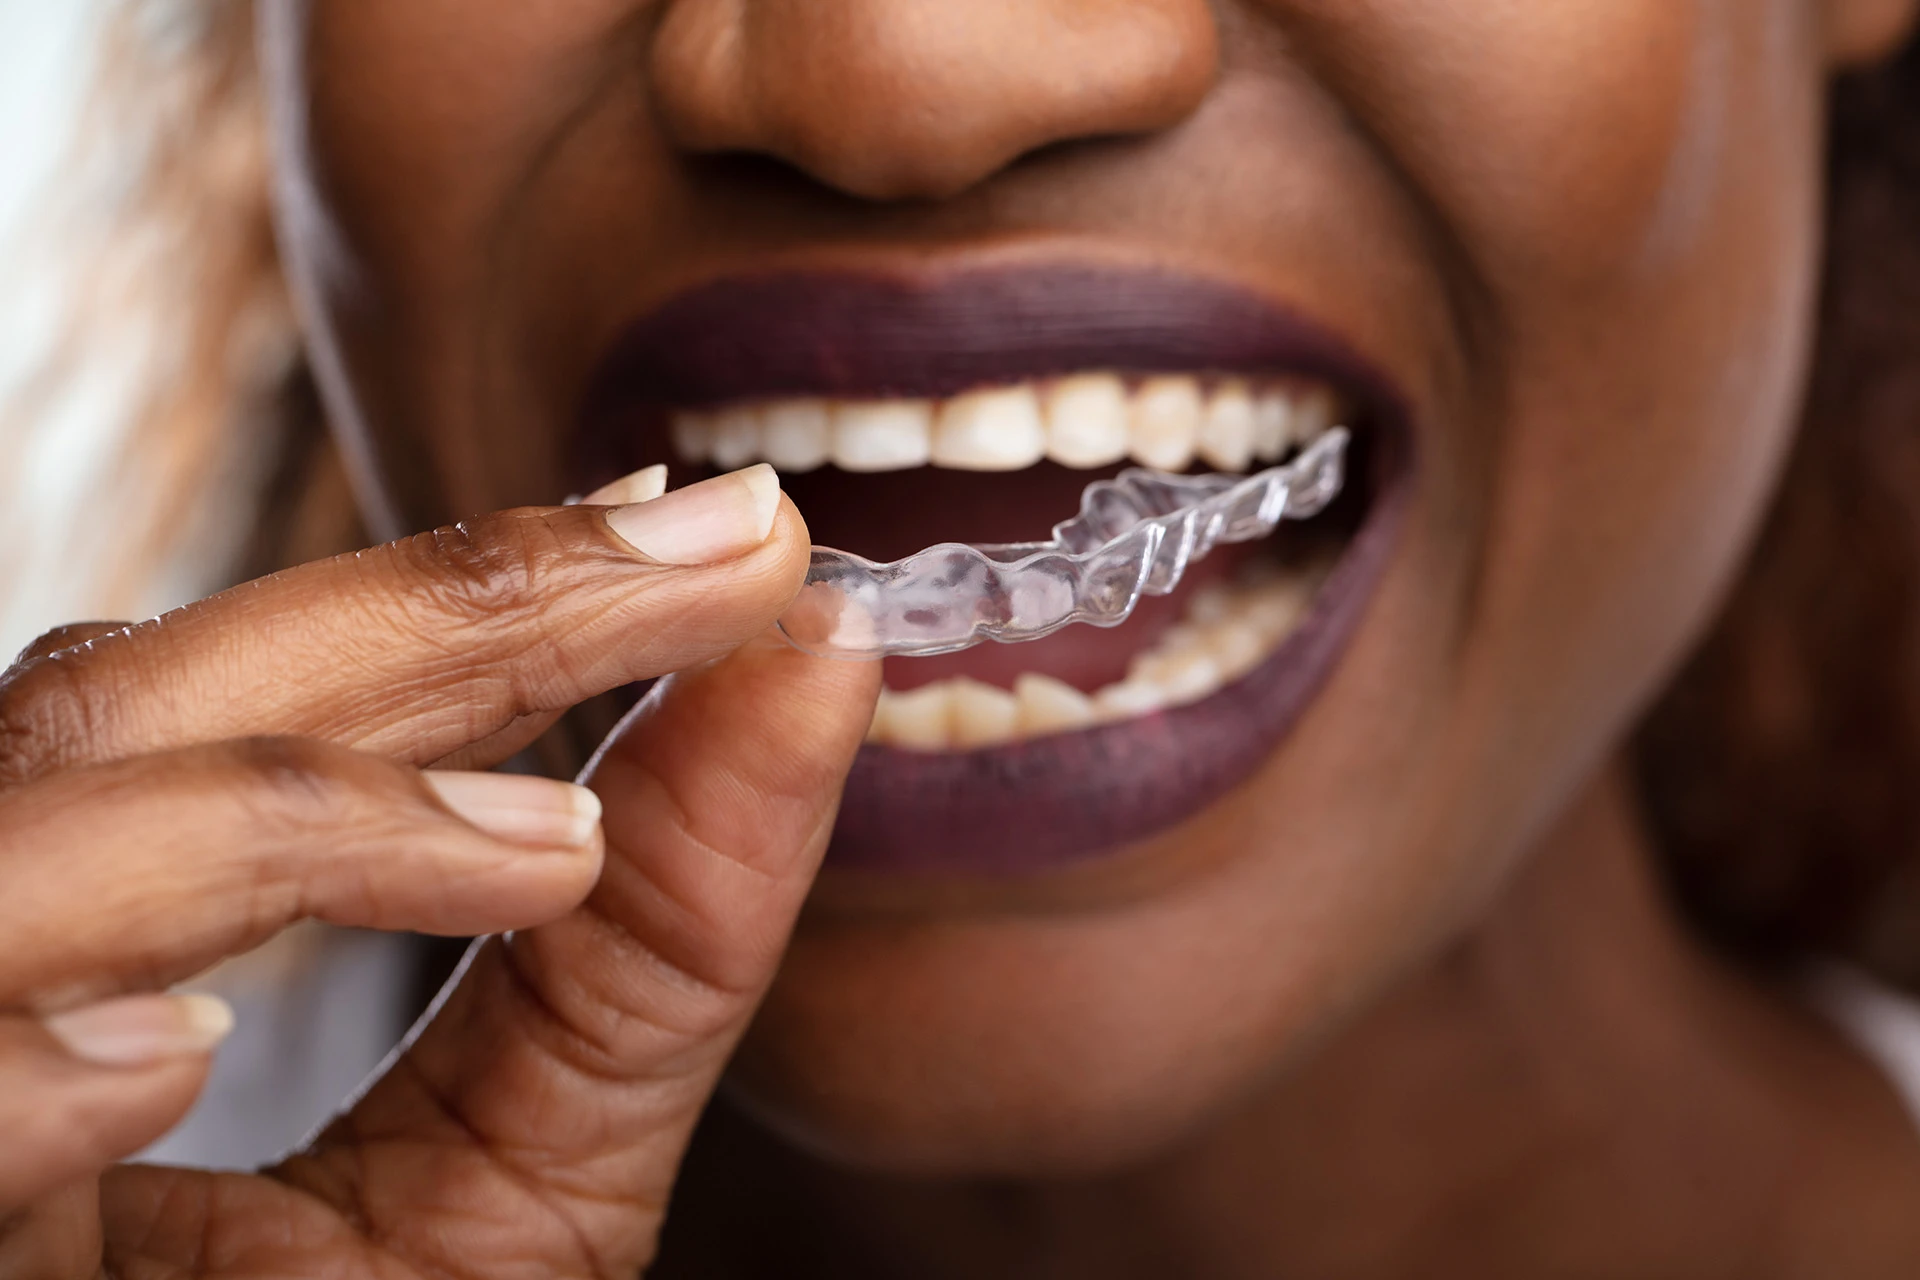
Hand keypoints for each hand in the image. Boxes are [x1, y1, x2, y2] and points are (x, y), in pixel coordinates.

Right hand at [0, 465, 879, 1277]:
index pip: (261, 693)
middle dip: (455, 617)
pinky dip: (14, 1068)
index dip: (492, 585)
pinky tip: (157, 1054)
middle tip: (729, 556)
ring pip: (21, 842)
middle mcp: (5, 961)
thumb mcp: (515, 1171)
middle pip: (142, 695)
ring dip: (281, 826)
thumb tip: (819, 662)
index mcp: (112, 930)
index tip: (738, 531)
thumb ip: (653, 938)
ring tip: (542, 847)